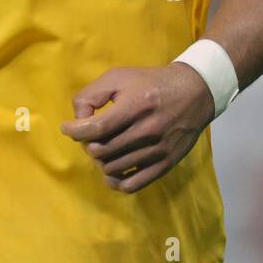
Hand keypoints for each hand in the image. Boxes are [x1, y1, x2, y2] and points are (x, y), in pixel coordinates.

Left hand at [61, 63, 215, 192]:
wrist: (194, 93)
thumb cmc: (150, 83)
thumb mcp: (119, 77)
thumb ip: (92, 95)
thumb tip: (78, 121)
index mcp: (136, 105)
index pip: (97, 128)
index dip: (75, 131)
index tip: (67, 128)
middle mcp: (147, 130)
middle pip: (101, 150)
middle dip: (88, 143)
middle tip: (91, 135)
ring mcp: (158, 150)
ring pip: (112, 168)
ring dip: (100, 160)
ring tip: (103, 147)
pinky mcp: (165, 164)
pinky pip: (132, 185)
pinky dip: (115, 181)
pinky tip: (111, 169)